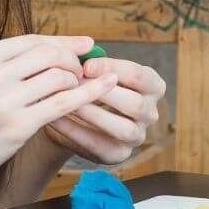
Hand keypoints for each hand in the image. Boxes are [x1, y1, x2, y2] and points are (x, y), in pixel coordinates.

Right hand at [0, 34, 118, 191]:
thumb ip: (0, 66)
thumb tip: (46, 53)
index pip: (31, 40)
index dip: (63, 41)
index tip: (85, 44)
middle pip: (49, 54)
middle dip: (73, 61)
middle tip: (83, 72)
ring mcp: (3, 99)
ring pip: (59, 76)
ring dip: (76, 81)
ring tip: (78, 91)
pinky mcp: (16, 126)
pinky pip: (62, 104)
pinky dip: (86, 95)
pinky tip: (102, 90)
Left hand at [42, 51, 165, 164]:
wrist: (73, 115)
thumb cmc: (88, 85)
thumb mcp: (92, 70)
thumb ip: (90, 62)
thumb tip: (81, 53)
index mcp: (152, 86)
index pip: (139, 76)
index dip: (113, 69)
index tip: (85, 65)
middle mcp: (151, 112)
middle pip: (136, 104)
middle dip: (104, 94)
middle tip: (75, 85)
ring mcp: (138, 136)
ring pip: (124, 129)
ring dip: (93, 115)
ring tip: (67, 102)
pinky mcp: (119, 154)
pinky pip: (101, 146)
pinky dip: (77, 132)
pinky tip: (56, 120)